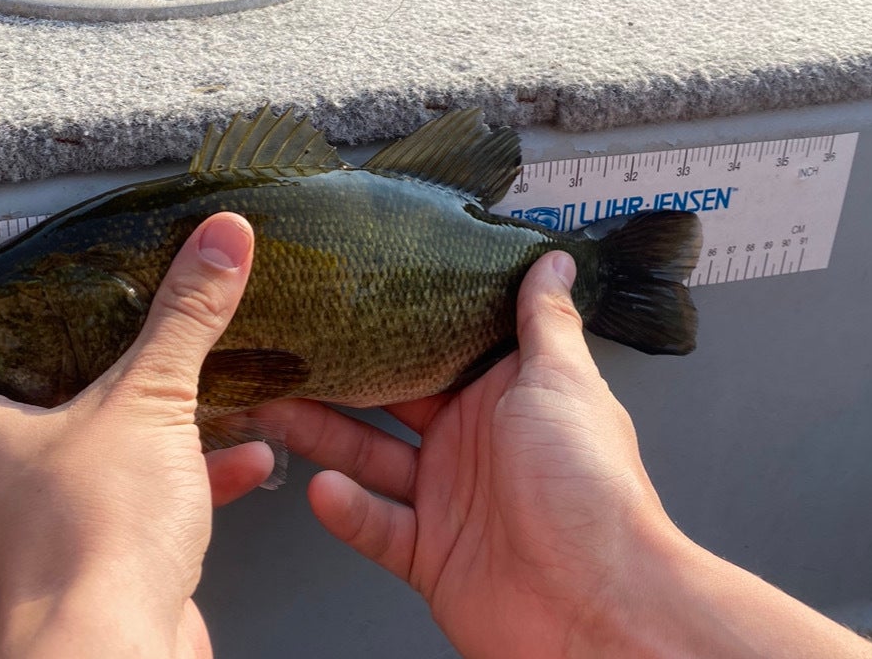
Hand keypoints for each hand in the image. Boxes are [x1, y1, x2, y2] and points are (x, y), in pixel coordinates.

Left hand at [0, 213, 271, 657]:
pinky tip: (240, 466)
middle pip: (14, 437)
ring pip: (86, 476)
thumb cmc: (86, 542)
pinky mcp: (93, 580)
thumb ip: (184, 317)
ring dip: (144, 444)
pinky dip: (183, 489)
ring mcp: (38, 547)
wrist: (115, 655)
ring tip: (194, 408)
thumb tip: (216, 242)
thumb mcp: (147, 399)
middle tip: (109, 364)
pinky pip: (135, 518)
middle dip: (73, 400)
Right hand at [266, 252, 871, 658]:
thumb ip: (544, 322)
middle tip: (288, 350)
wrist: (597, 608)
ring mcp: (449, 501)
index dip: (393, 327)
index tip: (345, 297)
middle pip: (389, 403)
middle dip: (339, 378)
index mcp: (504, 398)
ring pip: (369, 459)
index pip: (437, 352)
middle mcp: (473, 445)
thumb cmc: (590, 489)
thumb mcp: (562, 383)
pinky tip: (323, 490)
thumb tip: (553, 263)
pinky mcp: (430, 554)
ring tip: (274, 407)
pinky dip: (348, 511)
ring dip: (321, 436)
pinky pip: (376, 525)